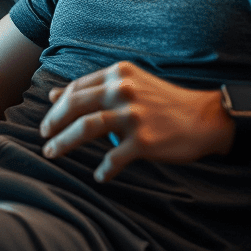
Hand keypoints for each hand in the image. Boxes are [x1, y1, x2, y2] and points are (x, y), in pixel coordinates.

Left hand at [39, 61, 231, 181]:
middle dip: (53, 123)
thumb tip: (54, 94)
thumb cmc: (166, 102)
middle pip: (74, 105)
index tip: (49, 120)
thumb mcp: (131, 84)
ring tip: (53, 154)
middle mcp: (123, 90)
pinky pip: (113, 158)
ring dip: (64, 143)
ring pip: (86, 128)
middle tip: (44, 138)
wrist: (206, 119)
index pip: (77, 88)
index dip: (58, 105)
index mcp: (119, 74)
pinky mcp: (144, 141)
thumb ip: (95, 88)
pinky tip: (101, 176)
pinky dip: (104, 169)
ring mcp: (133, 115)